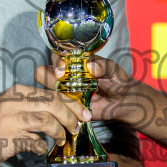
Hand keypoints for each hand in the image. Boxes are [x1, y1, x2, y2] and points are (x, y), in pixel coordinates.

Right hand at [0, 83, 90, 165]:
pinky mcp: (8, 140)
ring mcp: (11, 121)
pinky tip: (41, 149)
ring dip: (59, 132)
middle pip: (53, 103)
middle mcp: (14, 103)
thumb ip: (30, 106)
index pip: (51, 93)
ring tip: (61, 139)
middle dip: (70, 116)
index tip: (83, 113)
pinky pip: (35, 143)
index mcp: (17, 92)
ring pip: (47, 121)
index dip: (71, 103)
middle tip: (77, 126)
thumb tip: (59, 112)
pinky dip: (43, 147)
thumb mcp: (9, 107)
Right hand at [33, 53, 154, 127]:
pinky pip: (60, 109)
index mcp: (72, 62)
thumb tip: (91, 67)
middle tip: (62, 78)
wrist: (123, 99)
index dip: (56, 60)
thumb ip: (103, 65)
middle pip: (42, 73)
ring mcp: (65, 92)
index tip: (64, 65)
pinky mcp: (70, 108)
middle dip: (49, 75)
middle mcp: (65, 76)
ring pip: (48, 91)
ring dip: (57, 92)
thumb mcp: (112, 68)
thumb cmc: (116, 79)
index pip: (55, 57)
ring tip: (75, 93)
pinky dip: (68, 108)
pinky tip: (82, 108)